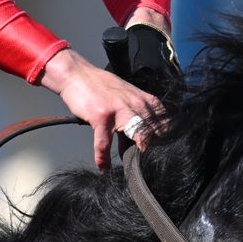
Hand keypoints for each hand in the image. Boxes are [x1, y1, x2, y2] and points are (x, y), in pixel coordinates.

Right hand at [39, 48, 162, 168]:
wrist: (77, 75)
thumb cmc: (100, 87)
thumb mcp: (124, 99)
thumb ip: (134, 119)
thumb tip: (138, 145)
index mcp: (144, 100)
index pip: (163, 123)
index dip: (165, 141)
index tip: (161, 154)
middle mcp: (136, 104)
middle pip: (155, 132)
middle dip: (155, 149)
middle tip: (149, 164)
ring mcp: (119, 110)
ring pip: (139, 136)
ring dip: (137, 153)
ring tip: (132, 166)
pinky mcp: (101, 117)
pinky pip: (104, 143)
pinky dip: (103, 158)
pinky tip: (103, 167)